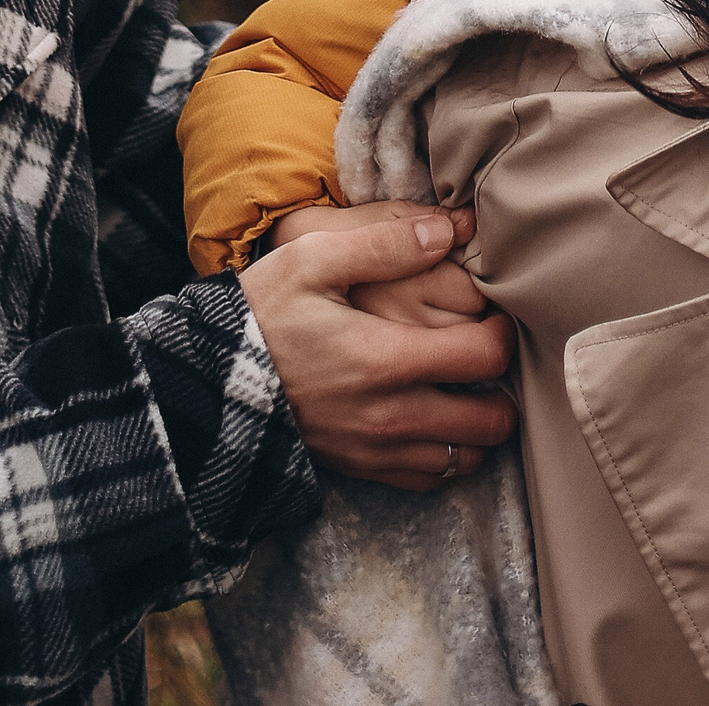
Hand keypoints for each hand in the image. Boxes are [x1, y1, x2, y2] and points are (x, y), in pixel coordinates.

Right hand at [240, 207, 517, 490]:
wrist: (204, 383)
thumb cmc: (260, 316)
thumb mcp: (311, 260)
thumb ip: (384, 243)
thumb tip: (449, 230)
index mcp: (386, 359)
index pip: (486, 356)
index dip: (503, 332)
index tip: (492, 316)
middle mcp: (391, 416)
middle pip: (492, 422)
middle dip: (504, 389)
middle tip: (487, 358)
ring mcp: (377, 451)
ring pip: (466, 459)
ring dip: (478, 427)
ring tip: (465, 391)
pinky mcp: (361, 470)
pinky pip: (429, 480)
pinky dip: (445, 456)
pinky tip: (434, 421)